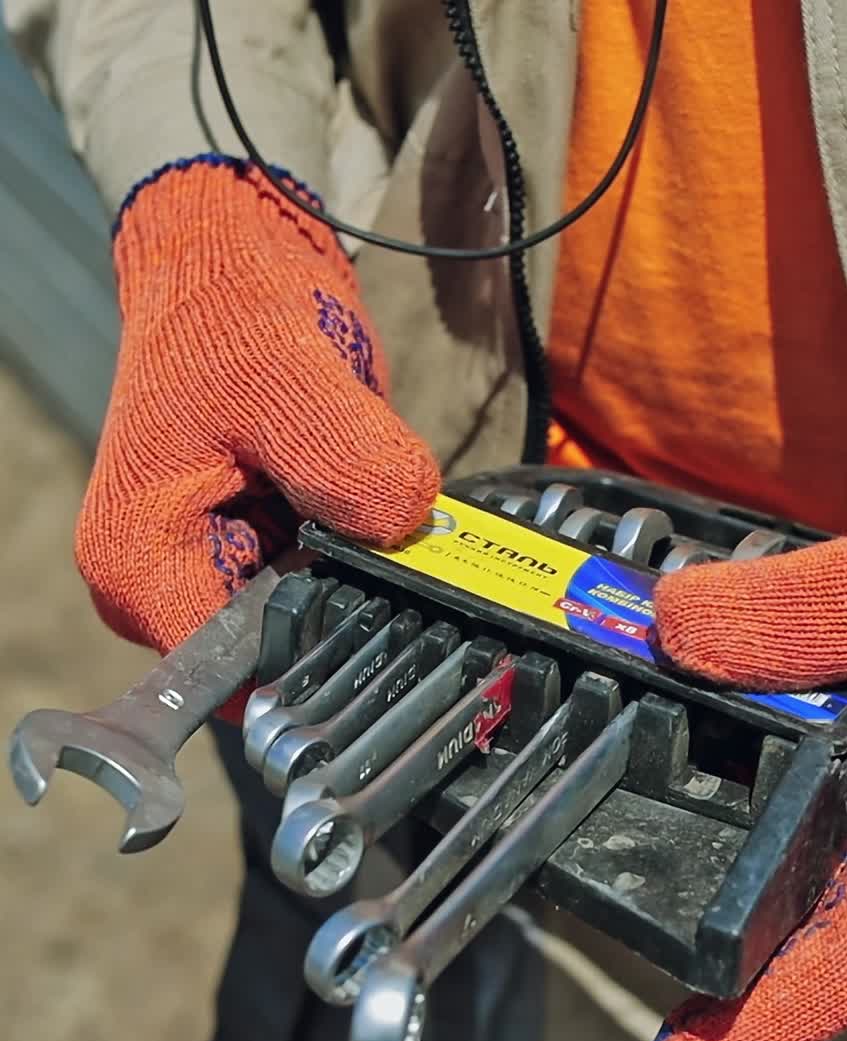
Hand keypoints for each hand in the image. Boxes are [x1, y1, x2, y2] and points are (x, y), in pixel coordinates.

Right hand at [77, 158, 436, 653]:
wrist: (235, 263)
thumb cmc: (224, 311)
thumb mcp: (285, 380)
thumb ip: (348, 465)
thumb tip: (405, 525)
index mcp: (144, 567)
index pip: (241, 675)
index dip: (324, 652)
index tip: (386, 611)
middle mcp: (172, 583)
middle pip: (284, 651)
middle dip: (352, 605)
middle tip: (400, 546)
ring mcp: (220, 566)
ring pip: (317, 616)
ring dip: (365, 573)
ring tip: (381, 503)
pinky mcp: (263, 544)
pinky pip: (332, 576)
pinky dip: (365, 548)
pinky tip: (376, 499)